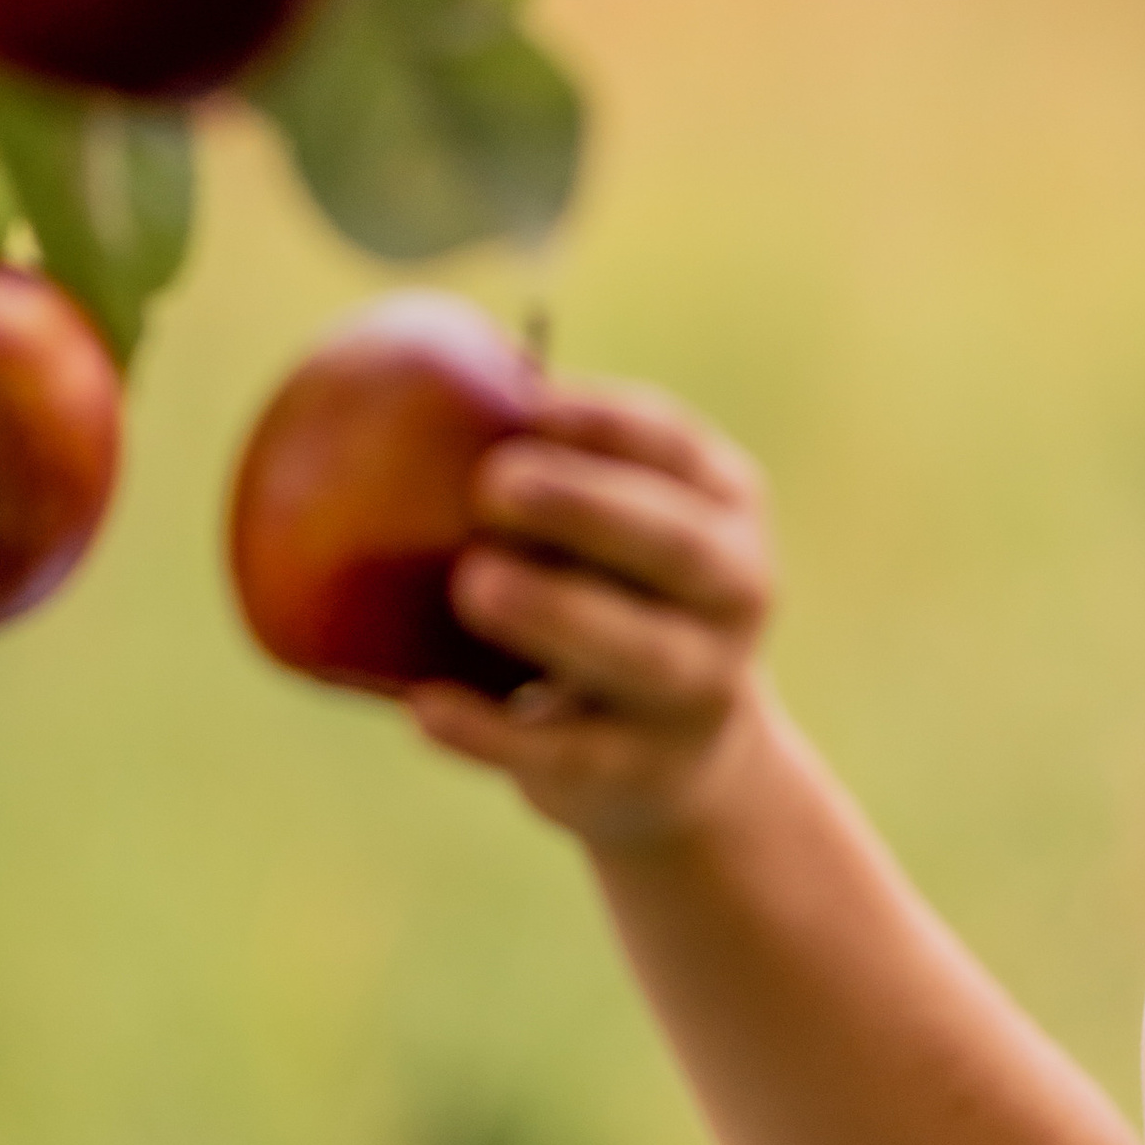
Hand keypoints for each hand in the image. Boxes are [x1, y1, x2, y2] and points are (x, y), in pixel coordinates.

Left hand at [409, 379, 775, 846]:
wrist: (684, 764)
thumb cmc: (617, 605)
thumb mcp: (617, 536)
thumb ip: (549, 469)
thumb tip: (411, 372)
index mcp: (727, 513)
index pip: (678, 451)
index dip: (609, 425)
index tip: (528, 405)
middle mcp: (734, 598)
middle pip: (676, 548)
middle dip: (589, 509)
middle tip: (492, 484)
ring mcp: (696, 692)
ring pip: (636, 653)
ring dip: (555, 615)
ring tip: (472, 583)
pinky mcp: (639, 772)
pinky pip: (565, 753)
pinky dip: (491, 732)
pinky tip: (423, 707)